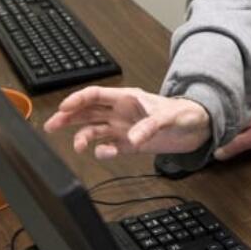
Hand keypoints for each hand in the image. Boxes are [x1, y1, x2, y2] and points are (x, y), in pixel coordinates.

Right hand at [42, 86, 210, 159]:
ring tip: (77, 147)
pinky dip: (103, 152)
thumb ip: (150, 126)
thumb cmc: (186, 113)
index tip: (63, 107)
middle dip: (68, 117)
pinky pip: (109, 147)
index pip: (95, 95)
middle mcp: (120, 113)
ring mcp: (123, 128)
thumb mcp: (170, 117)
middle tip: (50, 126)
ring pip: (93, 130)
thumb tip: (133, 138)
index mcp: (127, 98)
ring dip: (82, 137)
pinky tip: (102, 154)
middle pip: (87, 112)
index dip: (77, 99)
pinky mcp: (129, 144)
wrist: (199, 128)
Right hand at [213, 103, 250, 160]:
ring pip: (230, 127)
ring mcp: (245, 116)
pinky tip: (235, 142)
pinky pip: (238, 127)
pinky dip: (235, 134)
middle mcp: (238, 113)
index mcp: (236, 115)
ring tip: (219, 148)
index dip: (209, 136)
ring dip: (226, 136)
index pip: (216, 125)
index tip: (203, 147)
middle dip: (216, 136)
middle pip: (222, 126)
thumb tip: (216, 154)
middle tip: (209, 149)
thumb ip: (236, 145)